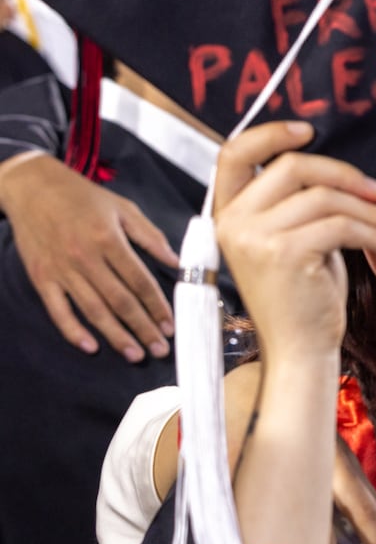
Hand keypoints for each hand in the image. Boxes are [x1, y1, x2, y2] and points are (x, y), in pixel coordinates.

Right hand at [0, 150, 177, 359]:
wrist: (33, 188)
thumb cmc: (83, 197)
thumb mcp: (123, 208)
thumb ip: (150, 236)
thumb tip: (175, 261)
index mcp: (109, 240)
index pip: (139, 281)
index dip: (157, 306)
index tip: (171, 326)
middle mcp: (85, 258)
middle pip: (120, 301)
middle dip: (142, 328)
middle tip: (160, 350)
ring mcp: (61, 271)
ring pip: (93, 310)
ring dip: (115, 336)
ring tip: (135, 354)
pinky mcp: (41, 278)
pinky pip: (58, 310)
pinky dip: (73, 330)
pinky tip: (90, 346)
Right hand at [213, 122, 375, 361]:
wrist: (299, 348)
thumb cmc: (302, 293)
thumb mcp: (288, 238)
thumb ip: (294, 202)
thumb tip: (336, 167)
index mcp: (227, 213)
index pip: (233, 153)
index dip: (271, 134)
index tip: (310, 131)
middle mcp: (233, 222)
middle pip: (292, 166)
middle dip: (346, 175)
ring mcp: (254, 237)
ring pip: (325, 197)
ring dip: (370, 210)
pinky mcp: (284, 253)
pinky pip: (341, 225)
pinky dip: (373, 231)